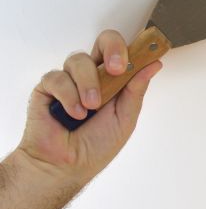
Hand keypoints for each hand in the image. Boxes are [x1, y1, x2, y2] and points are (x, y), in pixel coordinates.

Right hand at [17, 29, 162, 186]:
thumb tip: (154, 64)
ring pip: (79, 59)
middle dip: (113, 49)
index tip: (142, 55)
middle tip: (117, 69)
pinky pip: (57, 78)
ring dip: (88, 83)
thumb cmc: (95, 146)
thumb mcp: (125, 118)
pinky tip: (75, 113)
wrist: (65, 167)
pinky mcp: (47, 88)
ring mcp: (70, 80)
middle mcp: (93, 75)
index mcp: (114, 80)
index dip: (133, 48)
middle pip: (103, 41)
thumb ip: (136, 90)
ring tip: (91, 107)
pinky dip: (69, 96)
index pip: (124, 52)